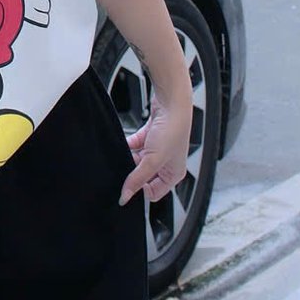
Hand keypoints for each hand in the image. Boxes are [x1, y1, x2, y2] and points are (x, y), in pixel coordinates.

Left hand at [119, 88, 191, 208]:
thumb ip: (136, 179)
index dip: (140, 190)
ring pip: (138, 161)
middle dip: (133, 172)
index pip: (153, 192)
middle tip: (125, 167)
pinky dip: (129, 145)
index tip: (127, 186)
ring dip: (130, 158)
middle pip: (144, 176)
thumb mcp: (152, 160)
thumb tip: (125, 197)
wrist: (172, 102)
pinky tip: (125, 143)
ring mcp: (159, 149)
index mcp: (174, 174)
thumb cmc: (172, 130)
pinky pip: (135, 146)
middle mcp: (168, 163)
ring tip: (126, 153)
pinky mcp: (151, 136)